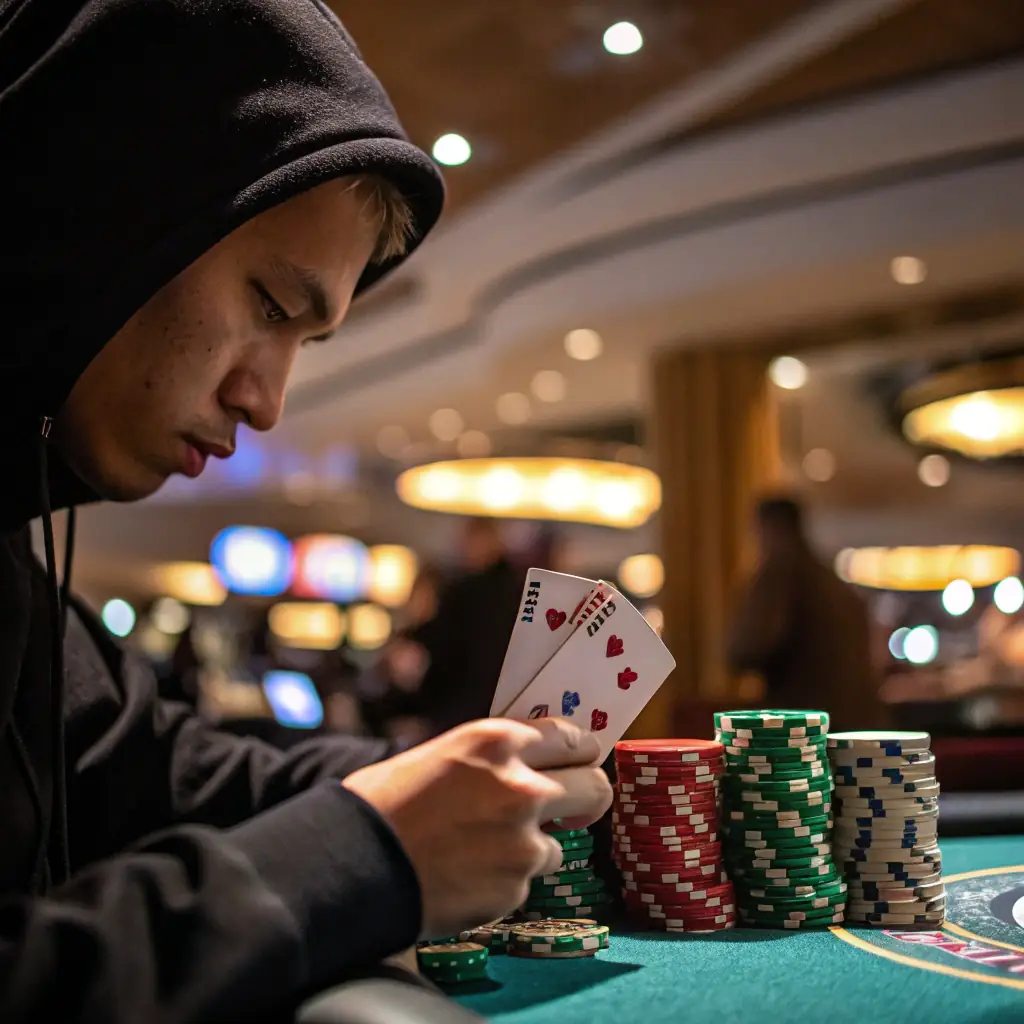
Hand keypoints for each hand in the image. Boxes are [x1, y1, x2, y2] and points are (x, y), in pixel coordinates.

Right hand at [342, 717, 611, 938]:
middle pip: (594, 787)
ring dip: (533, 846)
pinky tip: (466, 874)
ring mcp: (523, 841)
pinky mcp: (515, 887)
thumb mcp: (442, 754)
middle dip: (587, 796)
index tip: (585, 759)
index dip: (582, 751)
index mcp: (499, 743)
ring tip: (482, 849)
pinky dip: (505, 880)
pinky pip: (526, 881)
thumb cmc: (386, 801)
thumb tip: (531, 764)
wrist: (353, 862)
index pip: (572, 738)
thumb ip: (492, 758)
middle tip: (576, 807)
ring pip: (560, 843)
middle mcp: (522, 787)